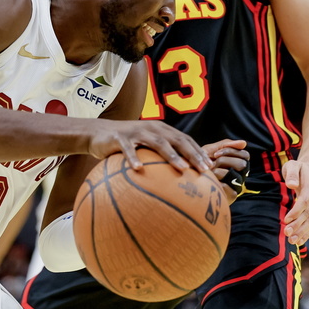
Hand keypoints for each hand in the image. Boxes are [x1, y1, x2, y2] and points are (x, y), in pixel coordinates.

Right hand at [87, 120, 212, 173]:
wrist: (97, 133)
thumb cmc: (125, 145)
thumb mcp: (144, 148)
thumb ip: (159, 157)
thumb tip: (177, 179)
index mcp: (161, 130)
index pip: (184, 139)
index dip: (198, 151)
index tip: (210, 166)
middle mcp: (152, 128)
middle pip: (176, 140)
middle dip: (192, 154)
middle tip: (203, 169)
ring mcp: (136, 132)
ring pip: (157, 143)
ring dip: (171, 156)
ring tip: (181, 169)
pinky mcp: (120, 138)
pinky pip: (128, 149)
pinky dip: (134, 158)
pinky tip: (139, 169)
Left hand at [202, 139, 249, 199]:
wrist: (190, 178)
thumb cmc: (202, 163)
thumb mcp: (211, 150)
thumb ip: (226, 145)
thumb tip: (244, 143)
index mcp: (239, 163)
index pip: (245, 155)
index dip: (230, 151)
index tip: (215, 154)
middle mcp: (241, 174)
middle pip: (242, 164)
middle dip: (224, 161)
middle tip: (212, 164)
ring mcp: (237, 186)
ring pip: (235, 175)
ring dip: (218, 171)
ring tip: (210, 172)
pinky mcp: (231, 195)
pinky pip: (227, 186)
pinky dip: (216, 181)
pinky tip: (210, 180)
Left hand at [282, 160, 308, 245]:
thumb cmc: (299, 169)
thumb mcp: (293, 165)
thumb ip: (292, 174)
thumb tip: (291, 185)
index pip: (305, 201)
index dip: (296, 211)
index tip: (286, 219)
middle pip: (308, 214)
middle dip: (297, 225)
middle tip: (287, 233)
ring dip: (302, 232)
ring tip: (292, 241)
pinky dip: (307, 233)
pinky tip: (299, 241)